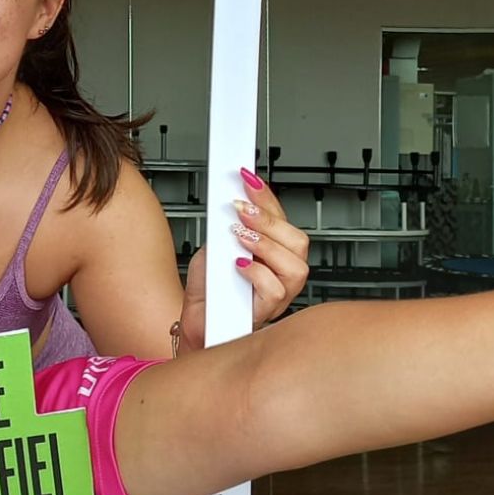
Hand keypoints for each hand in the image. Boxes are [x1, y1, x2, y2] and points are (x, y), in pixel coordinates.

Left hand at [177, 168, 310, 351]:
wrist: (196, 316)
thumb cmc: (210, 286)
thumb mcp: (216, 246)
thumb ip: (229, 226)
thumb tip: (236, 200)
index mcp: (276, 252)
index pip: (284, 219)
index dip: (267, 196)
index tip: (248, 178)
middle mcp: (284, 273)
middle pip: (298, 241)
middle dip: (268, 220)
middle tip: (241, 208)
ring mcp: (281, 294)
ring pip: (295, 267)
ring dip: (266, 245)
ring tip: (239, 236)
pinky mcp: (267, 312)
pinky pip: (275, 291)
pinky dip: (256, 273)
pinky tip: (239, 265)